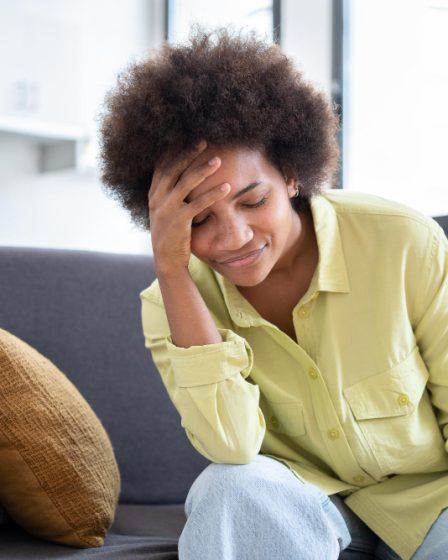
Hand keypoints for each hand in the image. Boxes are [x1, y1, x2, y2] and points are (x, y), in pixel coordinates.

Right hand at [148, 140, 228, 275]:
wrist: (167, 261)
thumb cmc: (171, 235)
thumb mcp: (165, 212)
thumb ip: (170, 195)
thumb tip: (182, 177)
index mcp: (154, 194)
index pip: (162, 166)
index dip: (174, 151)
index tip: (187, 137)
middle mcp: (157, 199)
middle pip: (173, 169)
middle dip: (189, 153)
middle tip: (205, 141)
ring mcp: (167, 210)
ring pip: (185, 183)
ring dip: (203, 170)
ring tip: (218, 160)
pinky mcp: (179, 222)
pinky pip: (198, 204)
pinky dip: (213, 194)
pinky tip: (226, 187)